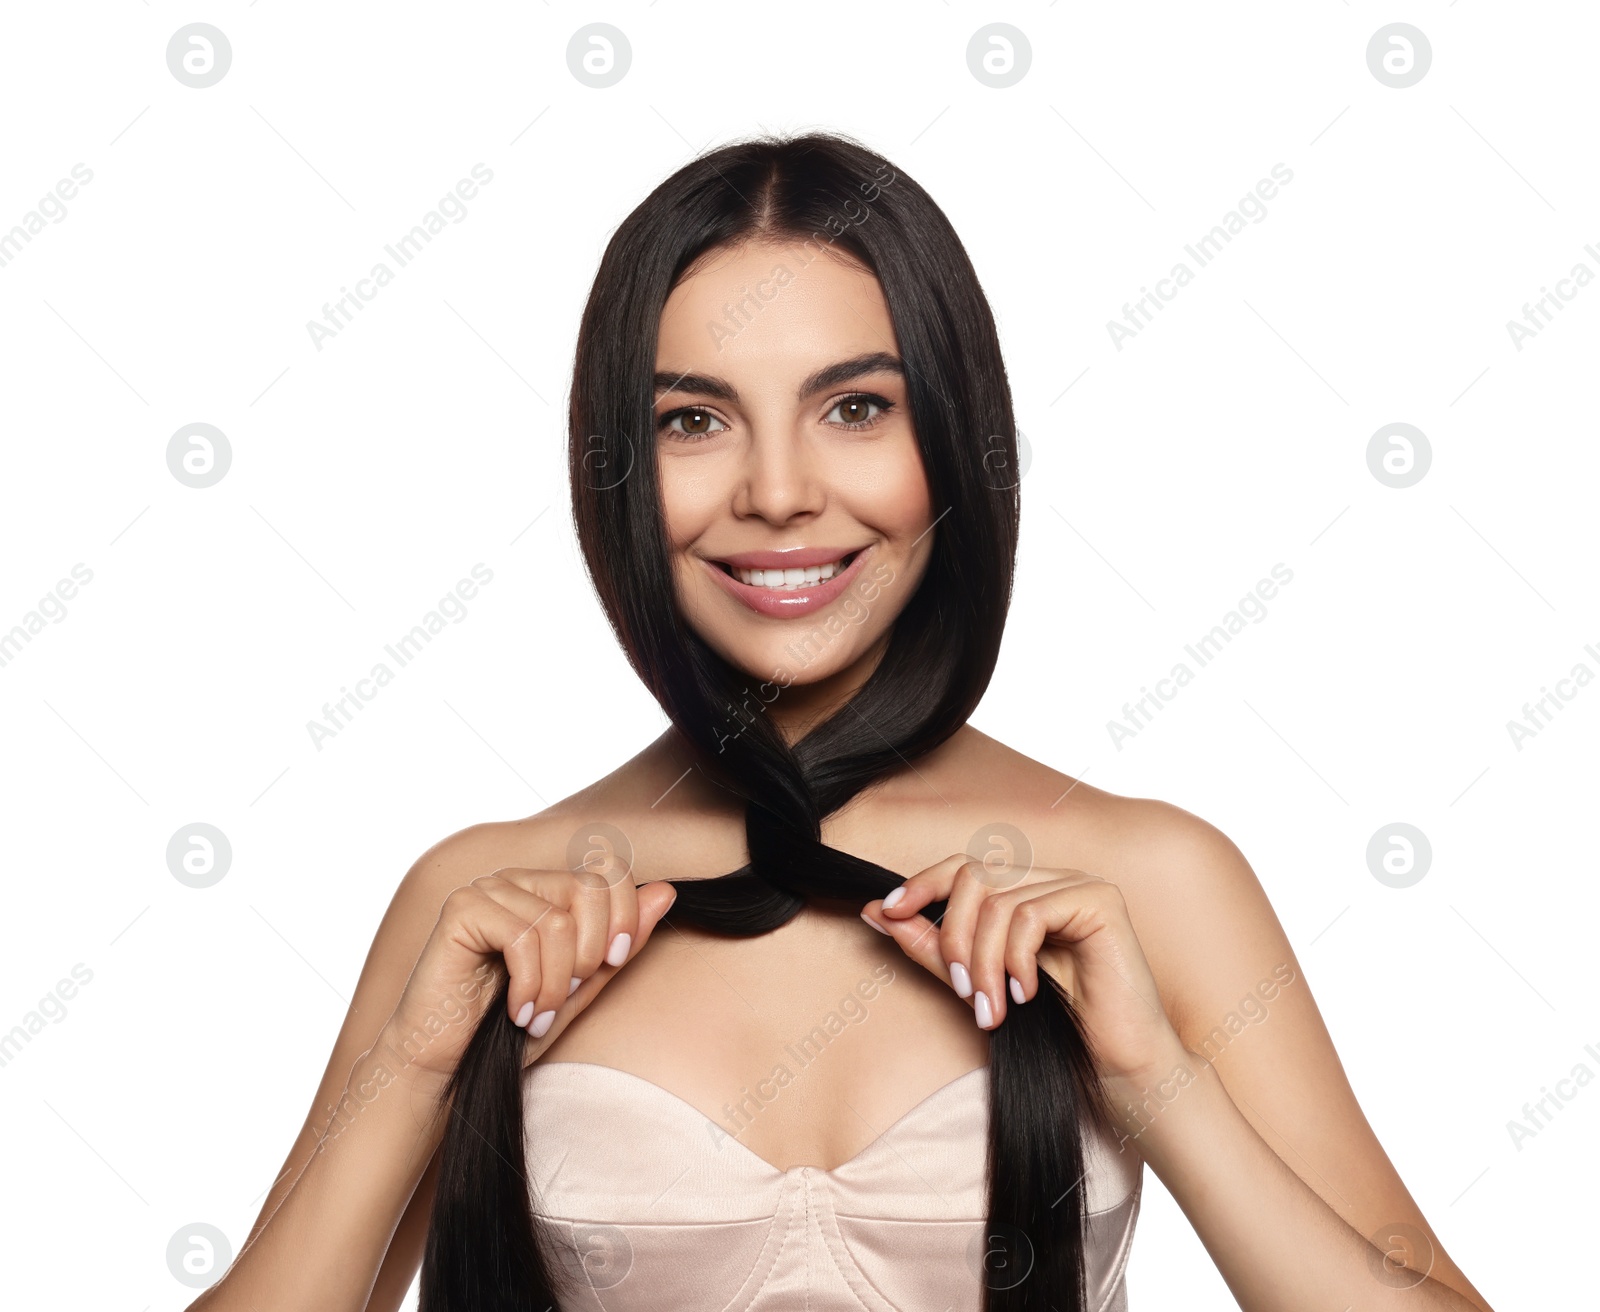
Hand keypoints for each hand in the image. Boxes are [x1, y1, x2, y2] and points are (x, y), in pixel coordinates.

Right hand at [375, 867, 677, 1082]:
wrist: (448, 1066)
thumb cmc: (512, 1028)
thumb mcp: (582, 987)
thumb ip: (621, 942)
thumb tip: (665, 890)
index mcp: (548, 890)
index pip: (609, 872)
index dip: (624, 919)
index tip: (611, 964)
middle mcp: (519, 879)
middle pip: (589, 889)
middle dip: (589, 955)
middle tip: (564, 996)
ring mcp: (488, 889)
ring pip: (558, 920)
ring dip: (556, 982)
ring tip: (536, 1013)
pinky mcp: (462, 909)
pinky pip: (522, 936)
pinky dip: (530, 984)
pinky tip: (516, 1010)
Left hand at [861, 855, 1184, 1085]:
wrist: (1118, 1068)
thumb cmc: (1055, 1031)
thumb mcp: (979, 984)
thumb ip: (933, 948)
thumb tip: (877, 912)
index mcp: (1026, 891)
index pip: (963, 867)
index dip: (921, 883)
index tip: (886, 912)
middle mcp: (1052, 879)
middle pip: (974, 877)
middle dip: (954, 936)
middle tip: (963, 990)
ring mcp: (1078, 885)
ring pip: (999, 900)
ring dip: (984, 961)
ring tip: (991, 1008)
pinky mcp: (1100, 901)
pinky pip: (1031, 914)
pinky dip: (1016, 958)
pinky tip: (1026, 994)